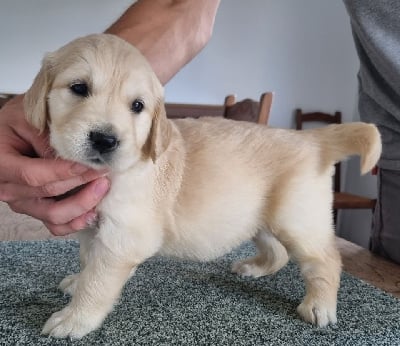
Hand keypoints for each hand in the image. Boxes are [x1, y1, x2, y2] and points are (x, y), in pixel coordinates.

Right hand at [0, 95, 109, 235]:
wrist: (8, 134)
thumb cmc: (16, 123)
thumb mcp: (27, 119)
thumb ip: (47, 138)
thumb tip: (76, 158)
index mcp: (1, 164)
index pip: (35, 175)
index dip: (66, 172)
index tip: (91, 166)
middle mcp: (9, 189)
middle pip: (49, 195)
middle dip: (82, 185)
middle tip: (104, 173)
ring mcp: (23, 203)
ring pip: (55, 216)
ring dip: (83, 205)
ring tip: (103, 188)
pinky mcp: (37, 209)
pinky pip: (56, 226)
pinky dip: (76, 221)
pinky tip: (94, 211)